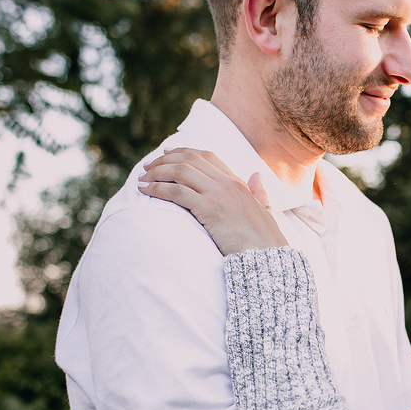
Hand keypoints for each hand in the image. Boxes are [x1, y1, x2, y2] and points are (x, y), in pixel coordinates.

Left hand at [138, 148, 286, 254]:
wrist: (268, 257)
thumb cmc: (265, 239)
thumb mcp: (264, 209)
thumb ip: (258, 191)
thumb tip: (256, 175)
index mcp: (238, 182)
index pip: (206, 156)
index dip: (183, 152)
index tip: (166, 154)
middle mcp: (227, 184)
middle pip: (189, 159)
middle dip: (164, 160)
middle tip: (147, 167)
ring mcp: (219, 195)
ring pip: (181, 172)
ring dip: (157, 173)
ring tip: (142, 179)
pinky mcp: (210, 210)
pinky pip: (178, 192)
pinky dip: (158, 188)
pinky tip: (145, 191)